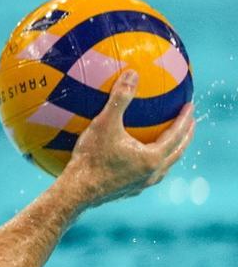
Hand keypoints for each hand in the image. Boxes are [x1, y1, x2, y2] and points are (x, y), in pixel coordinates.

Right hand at [59, 69, 194, 208]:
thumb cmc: (91, 158)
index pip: (176, 135)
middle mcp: (151, 174)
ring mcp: (140, 185)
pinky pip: (145, 175)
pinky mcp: (126, 192)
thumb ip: (119, 99)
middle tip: (190, 124)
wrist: (75, 193)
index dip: (184, 119)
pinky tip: (137, 160)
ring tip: (169, 144)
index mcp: (152, 158)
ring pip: (163, 167)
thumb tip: (132, 73)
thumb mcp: (104, 124)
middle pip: (177, 153)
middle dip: (185, 137)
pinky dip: (149, 164)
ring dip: (170, 153)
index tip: (190, 106)